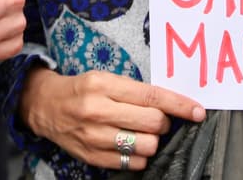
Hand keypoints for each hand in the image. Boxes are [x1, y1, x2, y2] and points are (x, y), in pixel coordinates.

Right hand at [20, 68, 205, 171]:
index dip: (179, 105)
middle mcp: (98, 111)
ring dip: (152, 141)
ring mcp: (94, 136)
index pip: (151, 97)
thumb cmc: (81, 89)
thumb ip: (134, 91)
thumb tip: (171, 106)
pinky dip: (139, 156)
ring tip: (141, 133)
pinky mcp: (92, 157)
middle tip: (156, 120)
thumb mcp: (104, 78)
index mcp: (103, 85)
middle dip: (163, 123)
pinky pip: (132, 163)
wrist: (45, 106)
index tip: (197, 111)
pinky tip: (130, 145)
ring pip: (146, 146)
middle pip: (153, 123)